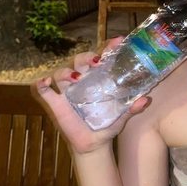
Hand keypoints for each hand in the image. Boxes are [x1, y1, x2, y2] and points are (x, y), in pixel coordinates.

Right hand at [31, 37, 150, 154]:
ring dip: (67, 71)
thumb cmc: (107, 125)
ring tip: (77, 77)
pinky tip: (45, 83)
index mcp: (99, 79)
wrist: (94, 145)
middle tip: (97, 62)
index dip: (108, 47)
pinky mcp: (56, 103)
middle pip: (80, 60)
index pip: (103, 57)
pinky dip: (41, 84)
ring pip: (62, 72)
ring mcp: (68, 92)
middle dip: (87, 57)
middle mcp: (83, 81)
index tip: (118, 41)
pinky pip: (44, 90)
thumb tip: (145, 100)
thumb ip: (132, 108)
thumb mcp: (122, 117)